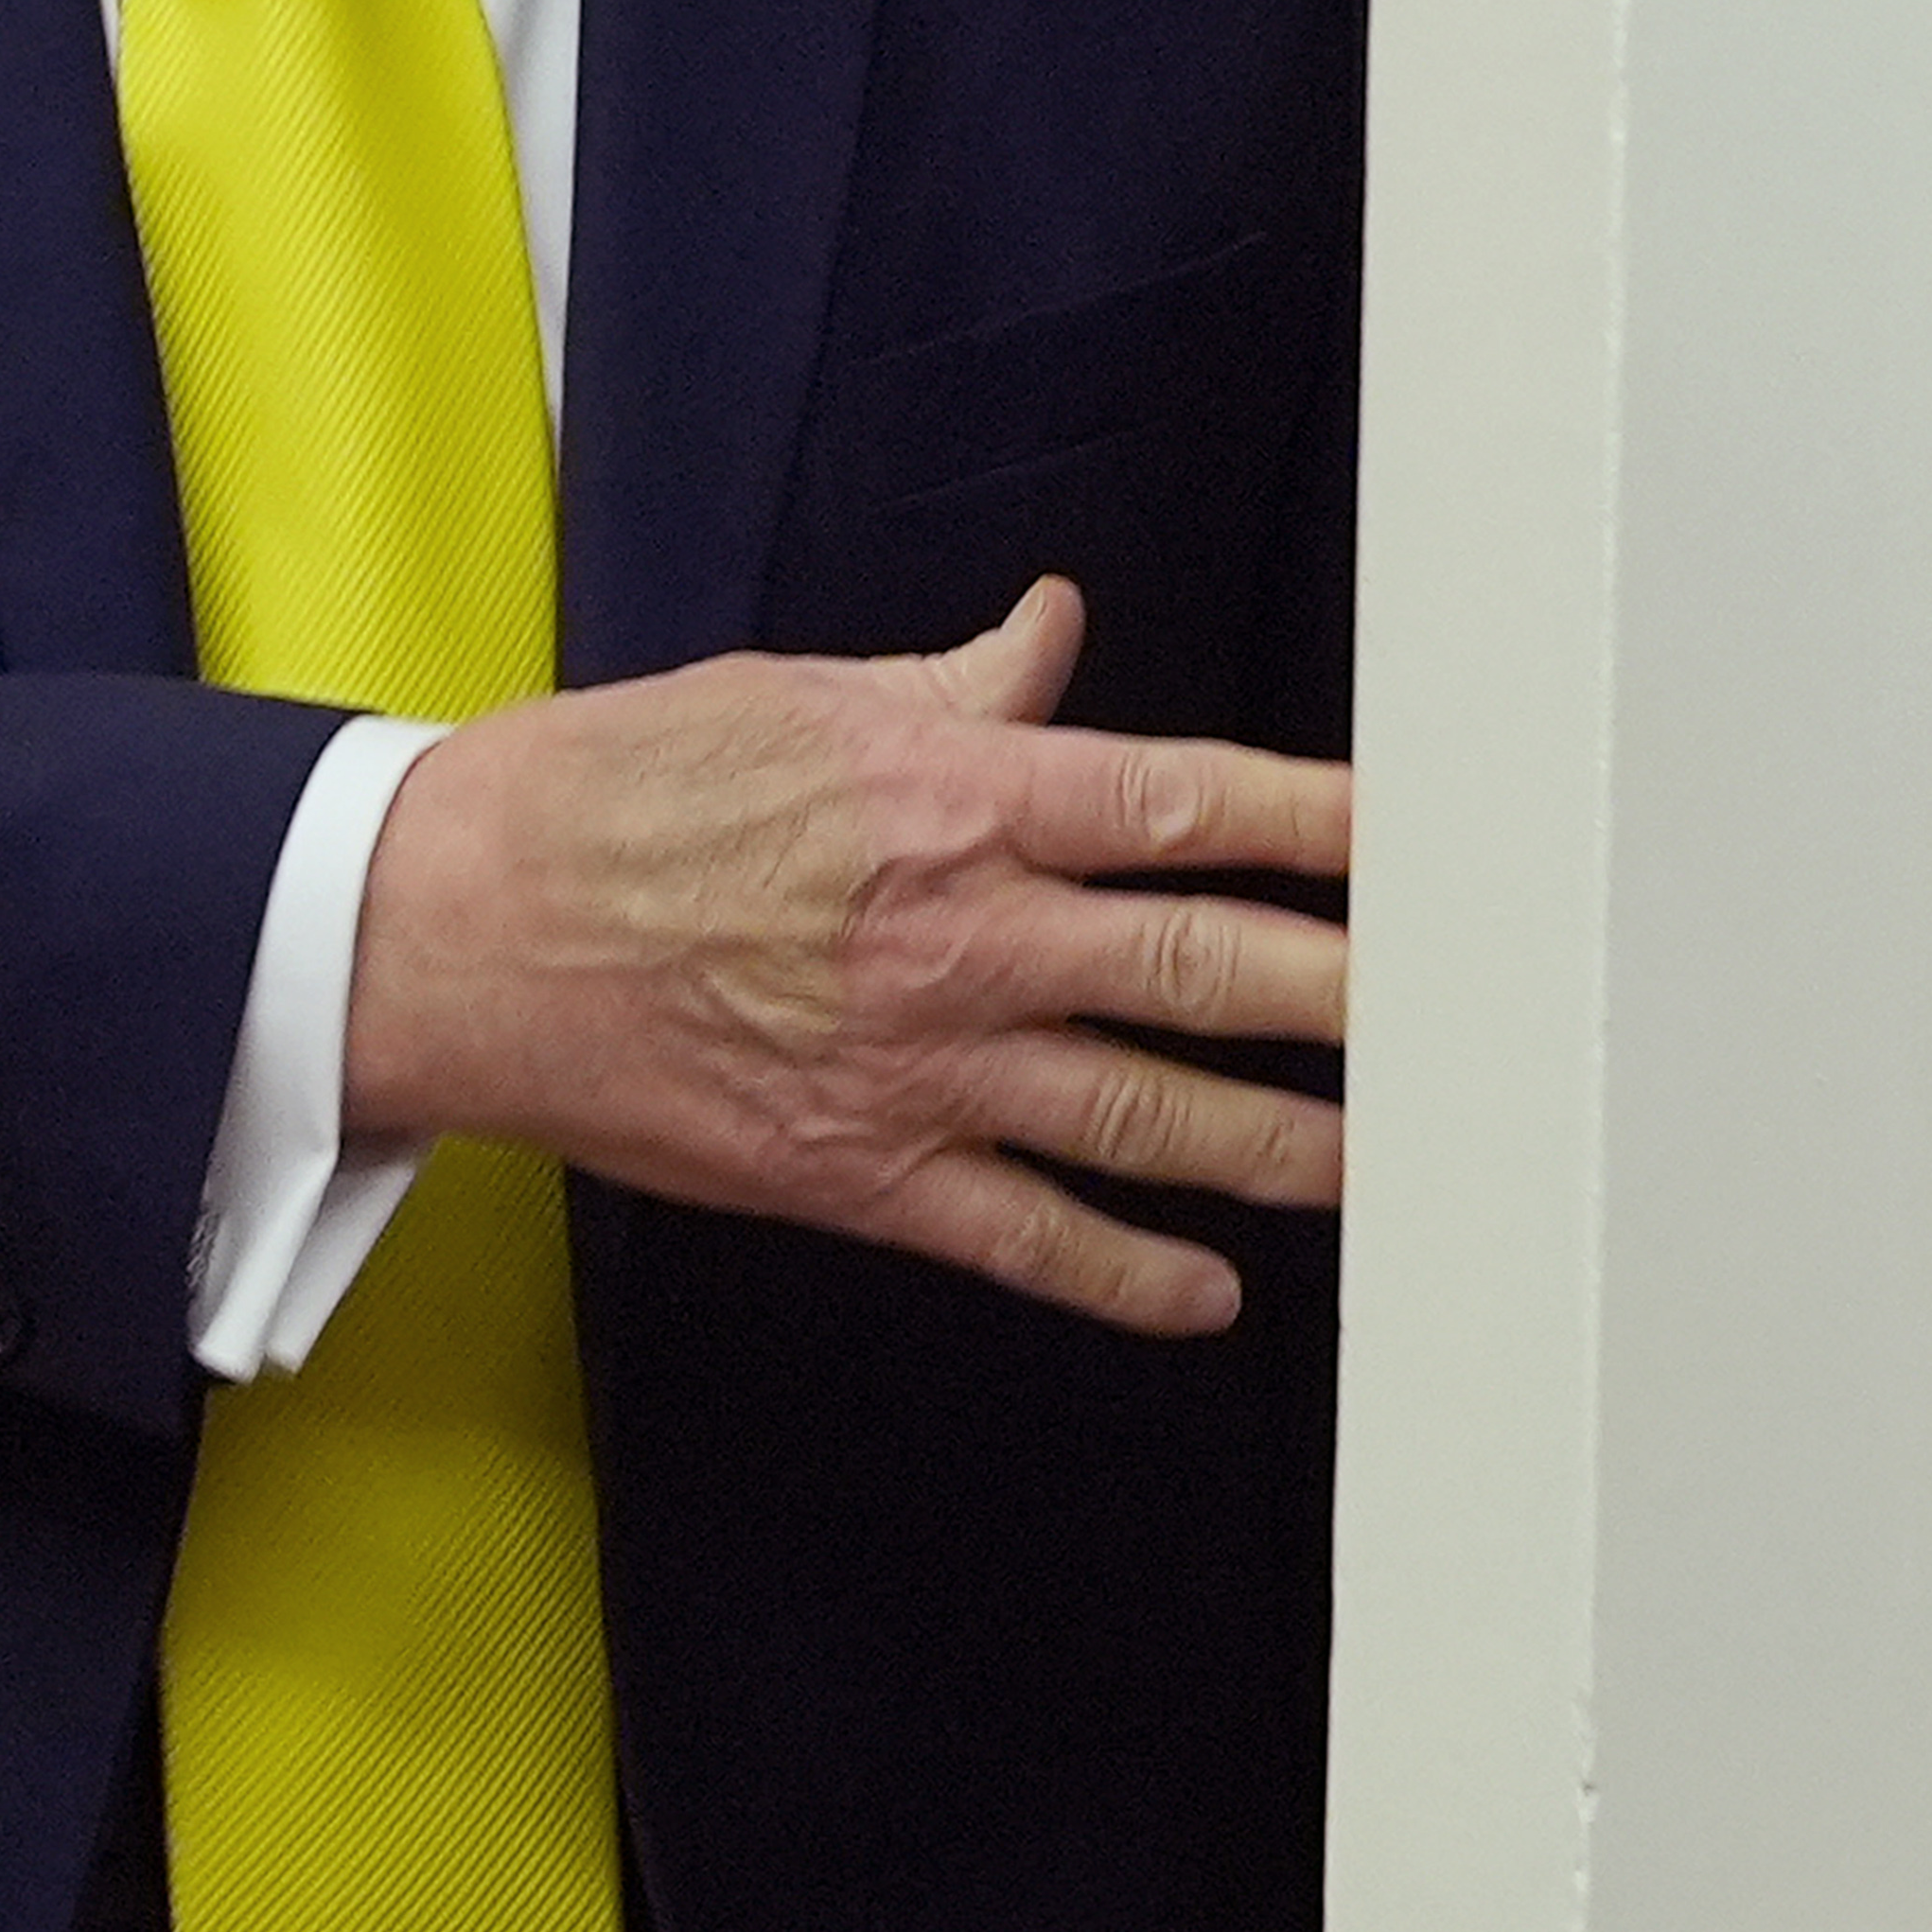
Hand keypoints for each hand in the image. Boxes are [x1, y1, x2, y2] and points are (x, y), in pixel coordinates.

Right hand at [337, 578, 1349, 1333]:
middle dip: (1352, 996)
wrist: (455, 928)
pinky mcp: (859, 1173)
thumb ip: (957, 687)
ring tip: (1392, 1166)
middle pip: (1204, 966)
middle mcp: (964, 935)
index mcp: (958, 799)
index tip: (1435, 839)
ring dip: (1281, 1145)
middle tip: (1476, 1017)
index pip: (1190, 803)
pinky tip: (1209, 1294)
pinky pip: (1024, 1237)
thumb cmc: (615, 793)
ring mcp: (920, 1068)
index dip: (1329, 825)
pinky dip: (1126, 1276)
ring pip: (1145, 1115)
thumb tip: (1053, 637)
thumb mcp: (797, 697)